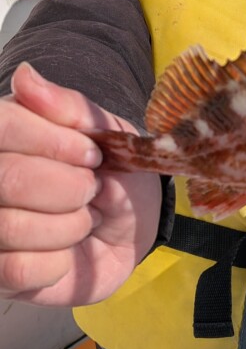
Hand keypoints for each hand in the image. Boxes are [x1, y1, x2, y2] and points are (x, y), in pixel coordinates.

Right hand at [0, 63, 160, 305]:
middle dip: (68, 188)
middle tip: (91, 189)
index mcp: (4, 132)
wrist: (130, 228)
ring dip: (68, 226)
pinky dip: (58, 263)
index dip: (53, 142)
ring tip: (82, 220)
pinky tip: (66, 253)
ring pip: (11, 227)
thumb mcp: (105, 131)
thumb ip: (69, 107)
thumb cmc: (112, 172)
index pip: (4, 126)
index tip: (92, 154)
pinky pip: (17, 269)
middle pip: (8, 178)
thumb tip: (25, 79)